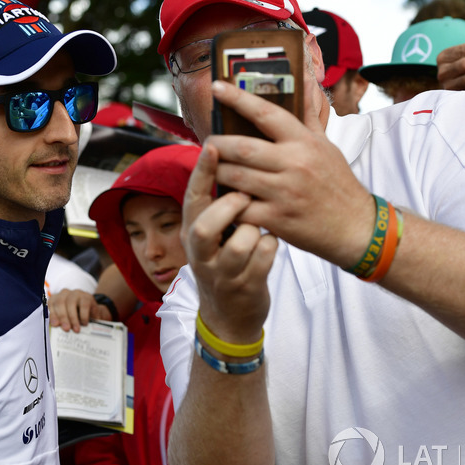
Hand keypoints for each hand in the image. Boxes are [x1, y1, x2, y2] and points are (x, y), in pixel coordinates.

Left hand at [47, 289, 110, 331]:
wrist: (92, 313)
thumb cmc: (76, 316)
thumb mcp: (66, 319)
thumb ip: (60, 321)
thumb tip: (57, 327)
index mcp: (57, 298)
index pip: (51, 304)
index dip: (53, 314)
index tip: (55, 325)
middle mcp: (65, 294)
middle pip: (60, 302)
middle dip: (62, 317)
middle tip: (66, 328)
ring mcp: (76, 294)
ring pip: (71, 303)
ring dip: (72, 318)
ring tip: (76, 329)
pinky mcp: (87, 297)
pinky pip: (84, 306)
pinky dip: (83, 316)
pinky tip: (84, 323)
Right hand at [181, 141, 277, 343]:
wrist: (228, 318)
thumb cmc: (225, 263)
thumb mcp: (212, 237)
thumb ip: (217, 205)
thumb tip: (227, 158)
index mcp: (192, 234)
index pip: (192, 198)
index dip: (201, 173)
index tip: (212, 146)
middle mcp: (200, 255)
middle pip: (205, 226)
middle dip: (229, 208)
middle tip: (246, 197)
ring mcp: (221, 274)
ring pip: (241, 242)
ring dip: (257, 231)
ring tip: (260, 230)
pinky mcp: (244, 287)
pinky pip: (265, 256)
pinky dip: (272, 246)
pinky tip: (270, 244)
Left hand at [207, 74, 374, 267]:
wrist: (356, 226)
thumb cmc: (338, 183)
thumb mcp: (327, 145)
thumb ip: (309, 115)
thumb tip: (304, 81)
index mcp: (304, 142)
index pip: (266, 113)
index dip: (238, 98)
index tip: (217, 86)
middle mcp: (294, 164)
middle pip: (242, 147)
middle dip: (217, 144)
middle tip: (207, 143)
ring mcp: (284, 193)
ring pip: (236, 178)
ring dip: (217, 172)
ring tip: (210, 169)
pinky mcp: (277, 219)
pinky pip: (241, 209)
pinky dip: (227, 204)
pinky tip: (221, 200)